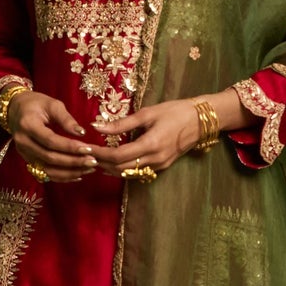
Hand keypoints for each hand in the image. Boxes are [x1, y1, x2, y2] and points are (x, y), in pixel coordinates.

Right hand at [4, 88, 96, 176]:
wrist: (15, 109)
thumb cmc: (36, 103)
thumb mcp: (52, 104)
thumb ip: (66, 119)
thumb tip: (82, 133)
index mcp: (27, 125)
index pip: (51, 140)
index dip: (70, 146)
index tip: (88, 148)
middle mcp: (23, 142)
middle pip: (49, 157)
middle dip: (73, 161)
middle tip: (93, 161)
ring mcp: (23, 153)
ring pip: (47, 169)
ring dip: (69, 172)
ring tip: (89, 169)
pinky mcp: (27, 159)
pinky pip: (45, 172)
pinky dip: (61, 176)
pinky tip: (77, 174)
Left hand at [90, 96, 218, 172]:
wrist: (201, 120)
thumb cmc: (175, 111)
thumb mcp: (147, 113)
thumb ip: (121, 123)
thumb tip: (97, 126)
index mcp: (150, 144)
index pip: (117, 156)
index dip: (99, 153)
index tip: (85, 147)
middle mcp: (154, 159)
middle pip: (120, 168)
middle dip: (101, 162)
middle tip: (84, 154)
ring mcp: (159, 165)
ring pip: (128, 173)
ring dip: (109, 168)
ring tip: (95, 158)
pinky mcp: (162, 166)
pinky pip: (138, 172)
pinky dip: (122, 168)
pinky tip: (113, 161)